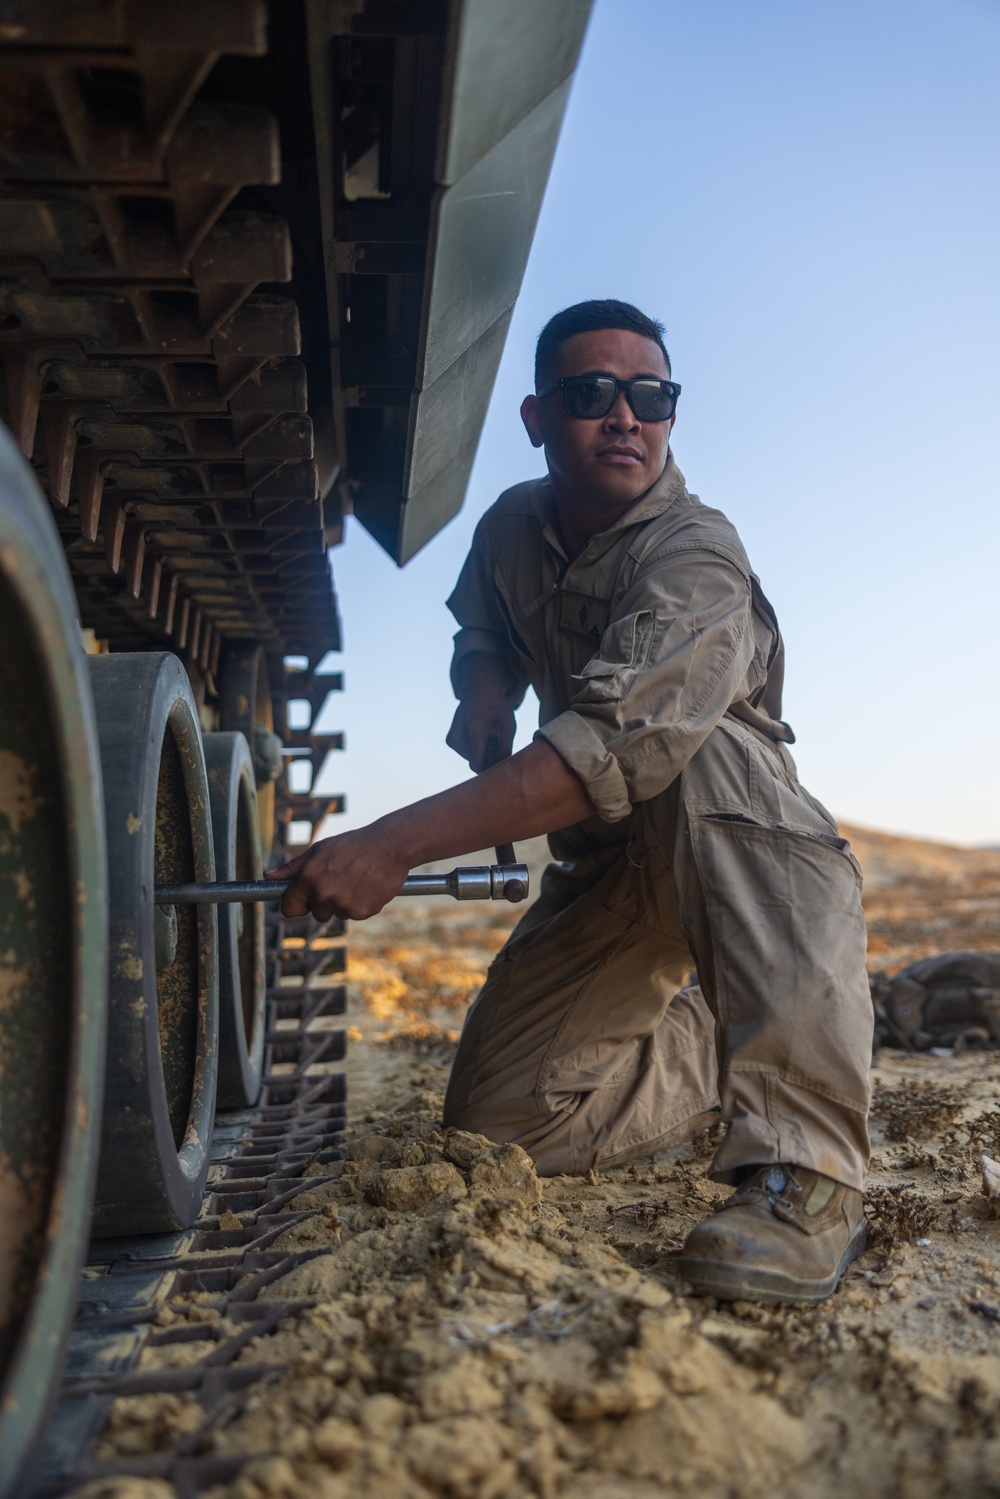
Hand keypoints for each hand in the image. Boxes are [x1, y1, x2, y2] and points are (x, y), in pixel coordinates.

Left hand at [267, 823, 411, 921]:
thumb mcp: (319, 850)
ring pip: (338, 913)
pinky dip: (362, 904)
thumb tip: (268, 876)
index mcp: (308, 878)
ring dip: (345, 902)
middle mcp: (322, 894)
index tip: (304, 902)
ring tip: (358, 879)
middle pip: (317, 913)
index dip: (296, 906)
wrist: (389, 846)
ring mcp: (342, 905)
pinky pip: (356, 914)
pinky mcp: (361, 912)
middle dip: (326, 902)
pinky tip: (368, 885)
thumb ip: (293, 867)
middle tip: (342, 880)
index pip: (289, 908)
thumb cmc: (353, 845)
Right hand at [446, 692, 514, 771]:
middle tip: (498, 740)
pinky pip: (466, 752)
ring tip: (490, 734)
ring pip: (471, 758)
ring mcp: (452, 739)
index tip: (499, 761)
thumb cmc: (496, 707)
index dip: (490, 768)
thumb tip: (503, 771)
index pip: (477, 766)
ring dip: (482, 752)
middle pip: (475, 762)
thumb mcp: (507, 727)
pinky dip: (475, 747)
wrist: (479, 689)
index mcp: (473, 733)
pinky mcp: (450, 740)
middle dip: (489, 757)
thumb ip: (505, 751)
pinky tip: (481, 733)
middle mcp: (458, 738)